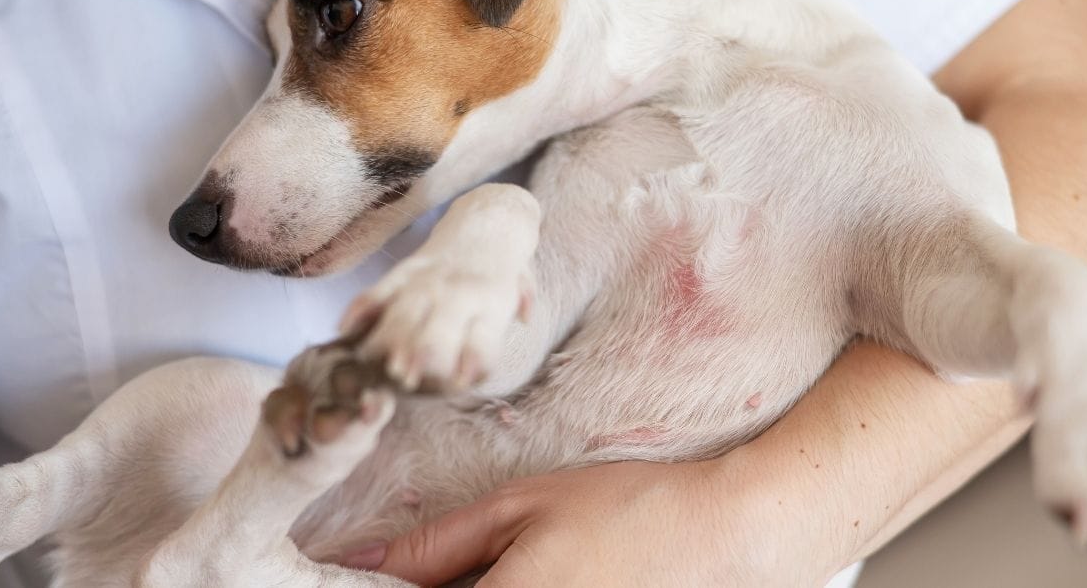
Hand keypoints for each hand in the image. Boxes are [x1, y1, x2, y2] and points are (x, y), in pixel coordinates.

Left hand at [342, 458, 838, 585]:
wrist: (728, 536)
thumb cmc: (628, 510)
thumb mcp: (524, 507)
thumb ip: (438, 544)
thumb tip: (358, 561)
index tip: (382, 576)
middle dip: (454, 585)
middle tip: (482, 559)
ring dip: (491, 586)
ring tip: (529, 562)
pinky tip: (552, 574)